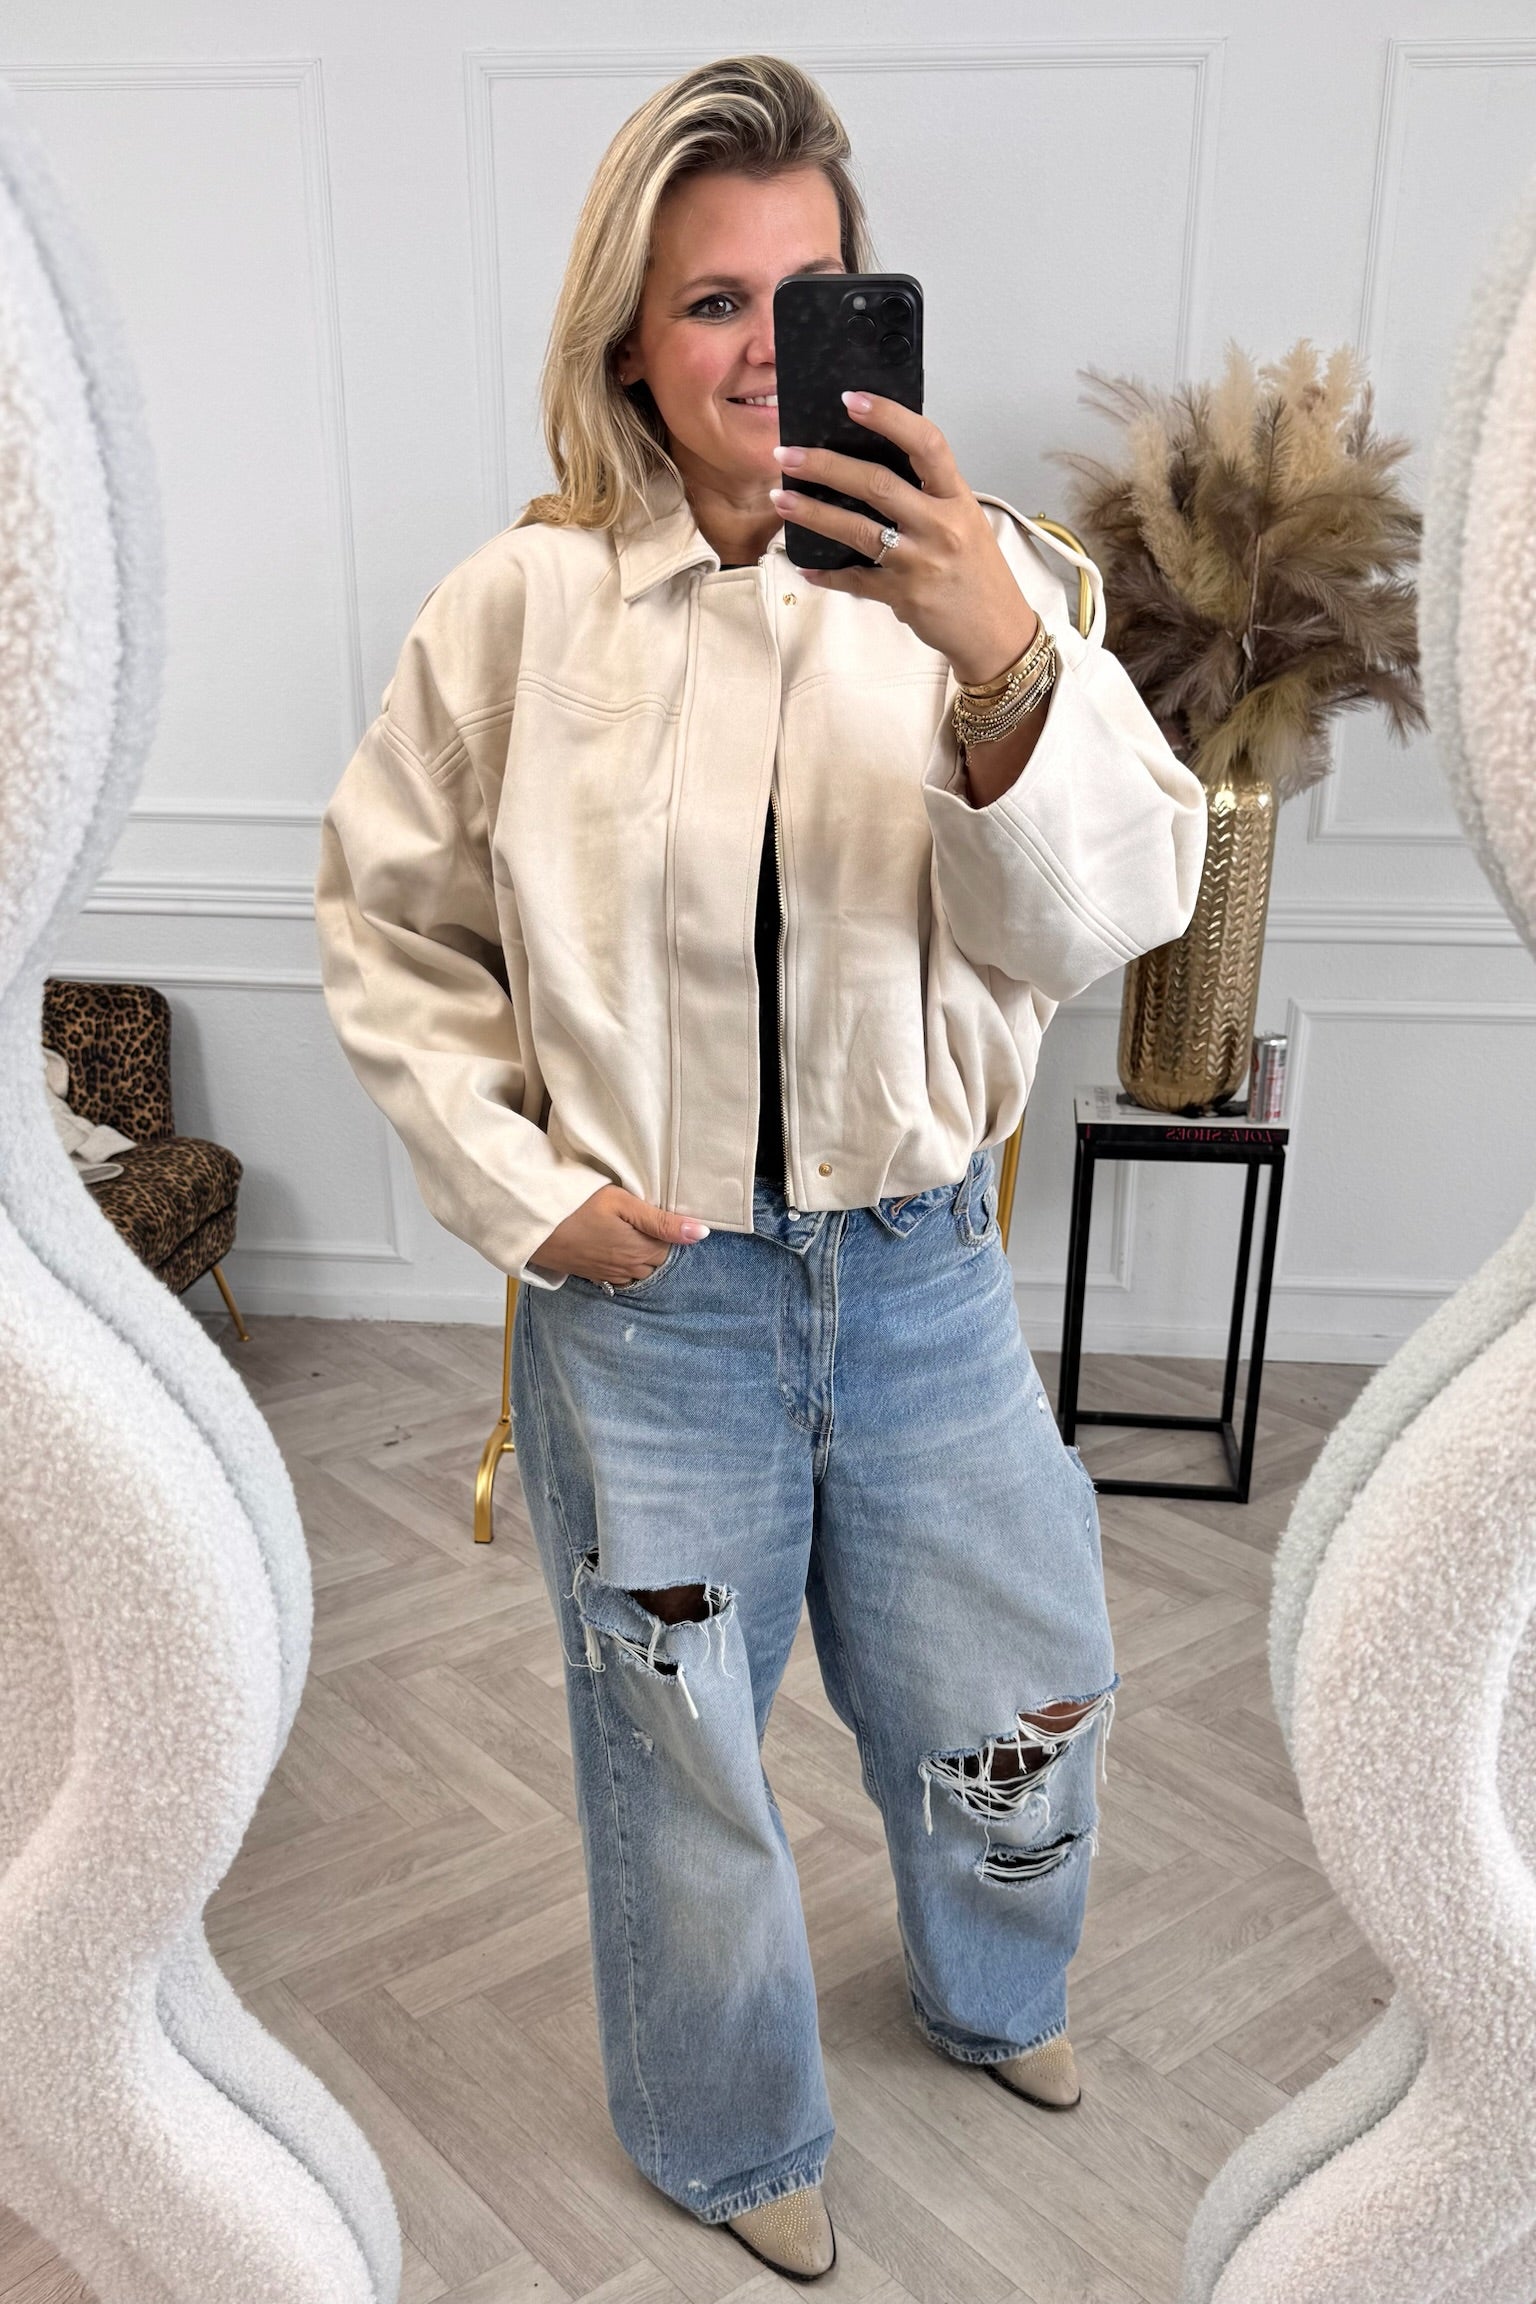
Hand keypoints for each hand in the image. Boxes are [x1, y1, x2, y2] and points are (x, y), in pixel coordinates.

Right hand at [531, 1184, 708, 1285]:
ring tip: (628, 1233)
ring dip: (639, 1256)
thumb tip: (701, 1233)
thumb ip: (662, 1221)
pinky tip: (612, 1248)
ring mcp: (608, 1274)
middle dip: (655, 1244)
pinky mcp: (591, 1275)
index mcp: (639, 1250)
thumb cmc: (578, 1205)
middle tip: (641, 1220)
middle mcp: (627, 1268)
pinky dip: (622, 1265)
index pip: (670, 1246)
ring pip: (638, 1271)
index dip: (667, 1229)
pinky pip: (618, 1276)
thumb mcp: (623, 1204)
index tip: (655, 1213)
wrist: (534, 1223)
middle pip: (655, 1261)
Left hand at [768, 392, 1039, 683]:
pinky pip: (854, 580)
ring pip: (856, 530)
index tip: (850, 400)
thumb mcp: (966, 522)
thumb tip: (874, 468)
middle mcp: (940, 526)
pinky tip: (805, 565)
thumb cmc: (979, 573)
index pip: (926, 444)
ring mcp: (920, 563)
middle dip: (825, 465)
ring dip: (812, 512)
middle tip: (788, 454)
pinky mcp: (903, 596)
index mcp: (957, 499)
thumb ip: (928, 496)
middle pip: (877, 484)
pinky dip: (827, 573)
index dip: (888, 417)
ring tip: (781, 499)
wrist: (996, 632)